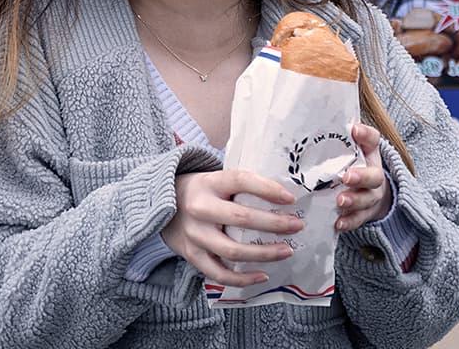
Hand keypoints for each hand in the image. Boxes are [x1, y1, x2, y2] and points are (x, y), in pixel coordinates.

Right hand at [161, 169, 303, 287]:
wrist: (161, 206)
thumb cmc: (199, 192)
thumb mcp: (213, 178)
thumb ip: (239, 185)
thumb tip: (282, 194)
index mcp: (208, 183)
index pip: (241, 181)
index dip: (267, 189)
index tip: (291, 199)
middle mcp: (200, 208)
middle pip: (242, 218)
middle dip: (274, 224)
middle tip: (297, 226)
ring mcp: (195, 234)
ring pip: (233, 250)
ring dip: (264, 253)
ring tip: (286, 251)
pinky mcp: (192, 255)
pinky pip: (219, 273)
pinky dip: (243, 279)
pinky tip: (263, 276)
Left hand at [334, 123, 393, 231]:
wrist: (370, 192)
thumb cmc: (350, 165)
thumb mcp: (345, 150)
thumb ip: (335, 138)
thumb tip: (314, 118)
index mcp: (369, 154)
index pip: (372, 140)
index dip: (365, 134)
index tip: (354, 130)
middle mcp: (374, 174)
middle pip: (374, 176)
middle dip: (361, 177)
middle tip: (346, 177)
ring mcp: (371, 196)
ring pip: (367, 199)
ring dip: (354, 201)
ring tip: (340, 201)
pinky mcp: (365, 213)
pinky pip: (359, 219)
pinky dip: (349, 222)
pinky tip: (338, 223)